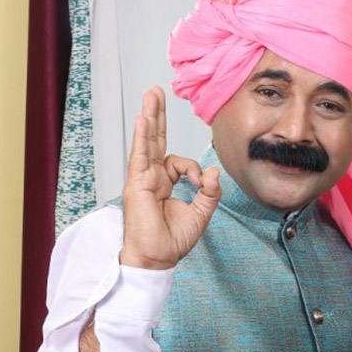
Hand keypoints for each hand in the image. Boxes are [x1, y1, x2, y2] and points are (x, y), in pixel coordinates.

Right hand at [120, 87, 221, 269]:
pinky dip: (142, 136)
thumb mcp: (201, 213)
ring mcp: (142, 178)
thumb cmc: (172, 241)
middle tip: (157, 92)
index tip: (202, 184)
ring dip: (150, 117)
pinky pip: (140, 154)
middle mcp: (151, 177)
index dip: (195, 169)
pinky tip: (143, 118)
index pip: (180, 162)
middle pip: (155, 140)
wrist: (157, 258)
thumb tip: (214, 171)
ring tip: (151, 94)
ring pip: (147, 142)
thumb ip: (210, 192)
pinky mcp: (136, 183)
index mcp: (165, 184)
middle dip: (158, 116)